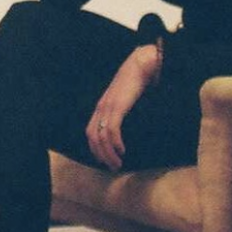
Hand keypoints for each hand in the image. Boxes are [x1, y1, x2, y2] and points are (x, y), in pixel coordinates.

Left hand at [86, 43, 161, 171]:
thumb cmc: (136, 81)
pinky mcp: (117, 106)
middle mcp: (101, 108)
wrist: (141, 64)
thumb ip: (122, 109)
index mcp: (101, 106)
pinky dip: (115, 143)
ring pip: (101, 137)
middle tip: (113, 167)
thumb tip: (126, 123)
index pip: (90, 132)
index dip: (95, 148)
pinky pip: (112, 130)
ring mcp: (108, 107)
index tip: (105, 160)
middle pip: (93, 137)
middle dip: (101, 155)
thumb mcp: (125, 98)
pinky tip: (122, 150)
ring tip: (118, 163)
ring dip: (109, 154)